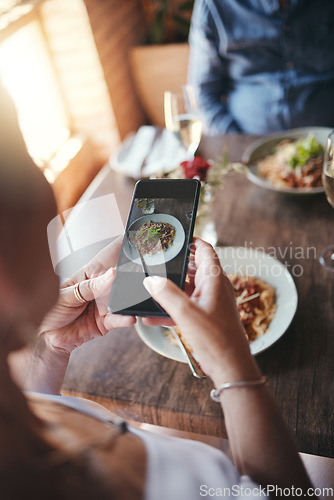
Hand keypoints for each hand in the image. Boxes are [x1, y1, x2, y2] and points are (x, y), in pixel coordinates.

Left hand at [39, 237, 135, 354]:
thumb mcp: (67, 296)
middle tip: (133, 284)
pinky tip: (129, 317)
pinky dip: (124, 319)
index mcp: (86, 280)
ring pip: (119, 303)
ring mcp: (102, 307)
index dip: (115, 267)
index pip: (103, 270)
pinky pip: (117, 320)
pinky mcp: (105, 323)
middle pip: (115, 286)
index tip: (125, 267)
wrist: (47, 339)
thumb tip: (111, 274)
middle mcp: (96, 292)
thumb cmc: (50, 314)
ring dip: (127, 303)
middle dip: (125, 285)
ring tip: (134, 301)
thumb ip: (90, 287)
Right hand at [142, 239, 257, 381]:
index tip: (175, 237)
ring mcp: (210, 302)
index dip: (192, 241)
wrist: (229, 366)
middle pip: (193, 267)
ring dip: (170, 289)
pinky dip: (171, 308)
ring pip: (187, 288)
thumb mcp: (186, 313)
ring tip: (149, 289)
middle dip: (175, 265)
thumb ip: (166, 294)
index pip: (205, 250)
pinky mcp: (206, 317)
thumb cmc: (215, 338)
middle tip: (156, 261)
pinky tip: (152, 316)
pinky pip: (186, 306)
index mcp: (214, 280)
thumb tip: (151, 280)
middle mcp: (214, 288)